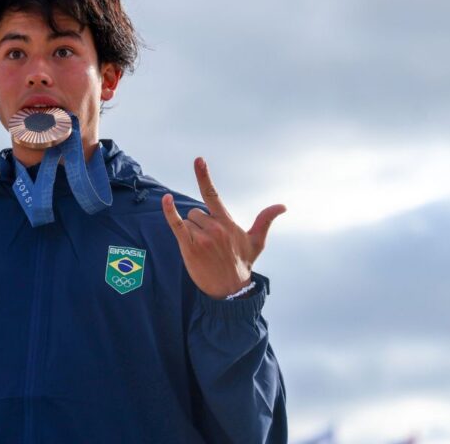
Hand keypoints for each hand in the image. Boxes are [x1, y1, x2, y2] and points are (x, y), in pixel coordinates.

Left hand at [161, 157, 285, 298]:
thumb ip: (265, 220)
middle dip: (199, 224)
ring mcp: (202, 237)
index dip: (204, 176)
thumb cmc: (242, 264)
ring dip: (191, 232)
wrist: (230, 289)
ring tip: (203, 250)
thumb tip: (283, 206)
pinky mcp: (190, 247)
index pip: (213, 194)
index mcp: (227, 223)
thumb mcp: (256, 241)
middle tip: (210, 244)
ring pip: (187, 221)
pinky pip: (177, 224)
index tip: (198, 160)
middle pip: (196, 212)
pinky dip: (170, 212)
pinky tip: (166, 200)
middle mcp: (215, 227)